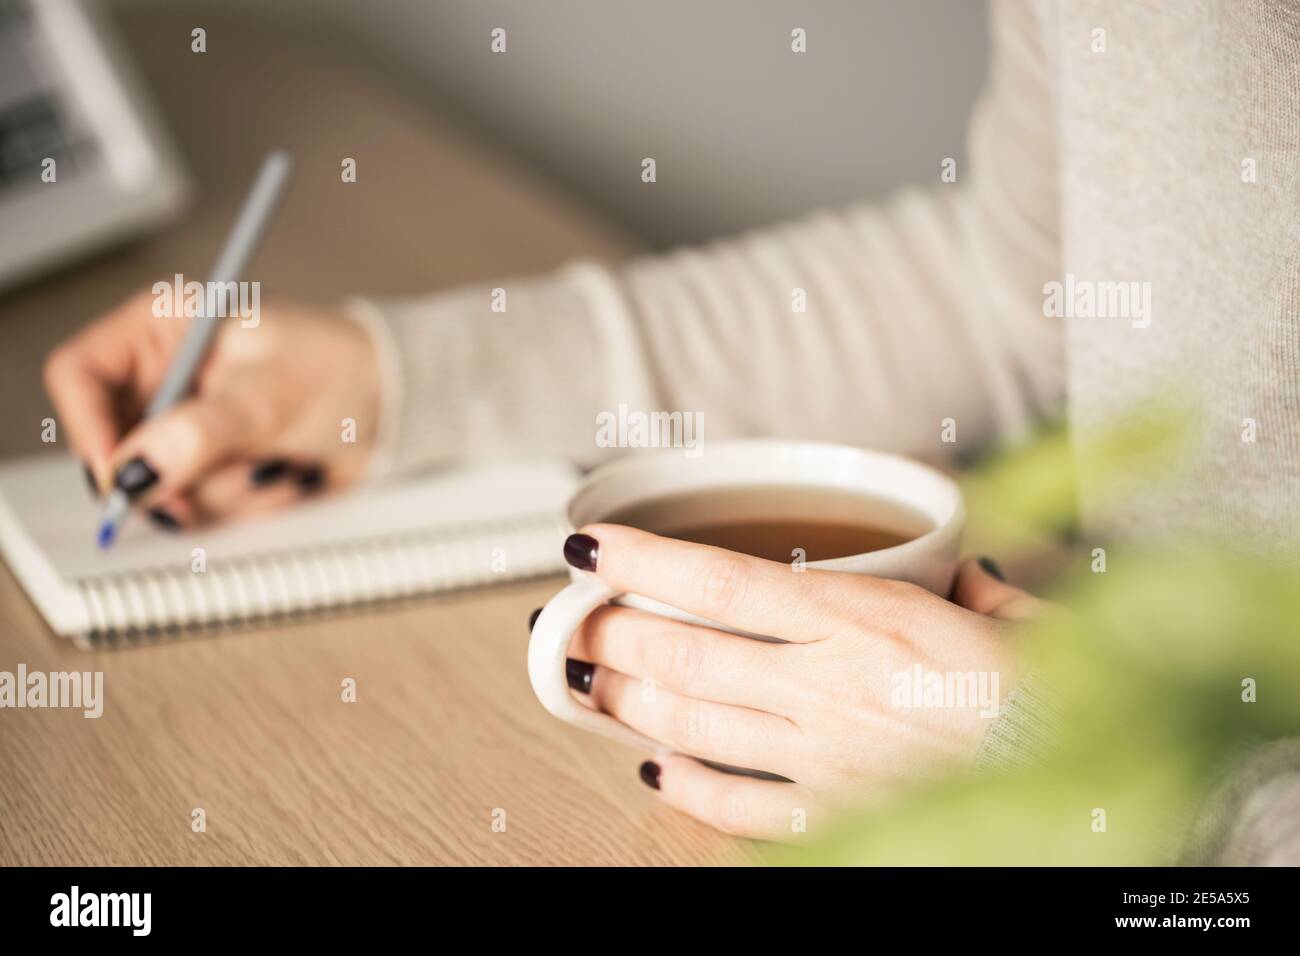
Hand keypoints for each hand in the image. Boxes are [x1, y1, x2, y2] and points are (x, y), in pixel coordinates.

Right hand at [43, 289, 380, 528]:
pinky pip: (204, 504)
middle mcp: (168, 377)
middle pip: (115, 443)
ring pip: (162, 485)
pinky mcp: (218, 464)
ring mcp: (191, 426)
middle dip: (166, 476)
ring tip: (272, 462)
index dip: (90, 428)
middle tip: (199, 494)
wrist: (398, 403)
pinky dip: (244, 502)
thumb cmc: (344, 368)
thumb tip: (138, 468)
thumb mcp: (269, 397)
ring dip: (221, 490)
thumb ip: (201, 433)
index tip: (123, 475)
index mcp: (164, 328)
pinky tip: (281, 474)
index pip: (81, 375)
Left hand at [558, 524, 1045, 841]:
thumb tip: (960, 569)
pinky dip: (686, 785)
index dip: (639, 561)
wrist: (1081, 771)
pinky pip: (737, 804)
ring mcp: (821, 755)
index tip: (588, 547)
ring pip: (693, 722)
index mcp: (858, 618)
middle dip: (612, 634)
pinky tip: (653, 767)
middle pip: (684, 653)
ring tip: (590, 684)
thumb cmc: (1046, 689)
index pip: (718, 580)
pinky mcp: (834, 813)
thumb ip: (963, 585)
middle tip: (568, 622)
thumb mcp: (1005, 608)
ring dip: (629, 700)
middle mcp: (824, 684)